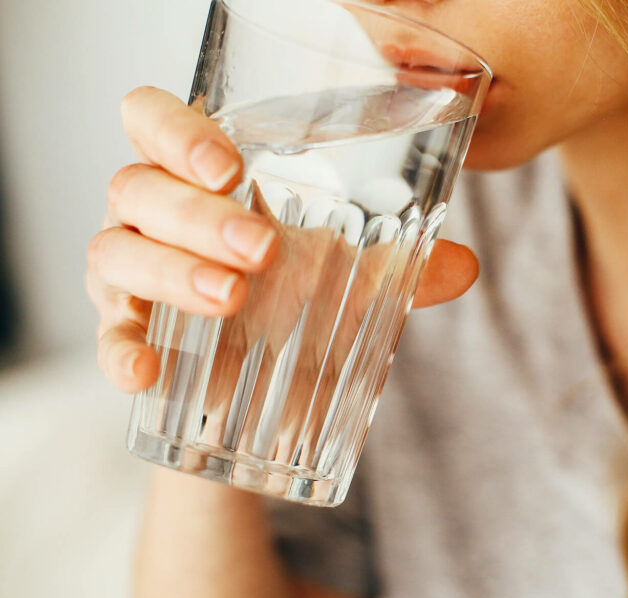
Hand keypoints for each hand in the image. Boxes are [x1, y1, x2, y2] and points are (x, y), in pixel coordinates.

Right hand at [87, 86, 479, 399]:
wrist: (263, 389)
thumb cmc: (296, 302)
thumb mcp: (350, 279)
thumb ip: (401, 268)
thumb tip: (465, 266)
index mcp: (201, 179)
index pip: (154, 121)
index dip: (178, 131)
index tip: (231, 167)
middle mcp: (154, 215)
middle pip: (138, 186)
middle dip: (198, 214)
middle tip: (261, 248)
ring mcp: (131, 273)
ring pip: (115, 250)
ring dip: (172, 271)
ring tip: (232, 297)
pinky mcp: (126, 334)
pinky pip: (106, 336)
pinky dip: (120, 350)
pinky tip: (146, 372)